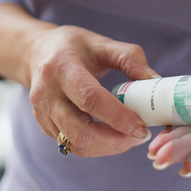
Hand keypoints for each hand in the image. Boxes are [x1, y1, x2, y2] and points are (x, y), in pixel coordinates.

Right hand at [28, 24, 158, 156]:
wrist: (36, 52)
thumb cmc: (72, 46)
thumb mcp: (101, 43)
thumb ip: (129, 58)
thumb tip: (154, 80)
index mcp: (61, 67)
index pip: (89, 99)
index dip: (117, 116)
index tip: (141, 125)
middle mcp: (46, 93)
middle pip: (80, 130)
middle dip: (114, 141)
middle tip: (139, 136)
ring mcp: (42, 112)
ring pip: (75, 144)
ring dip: (107, 147)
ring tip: (129, 138)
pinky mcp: (44, 126)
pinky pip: (71, 145)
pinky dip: (96, 146)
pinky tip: (111, 136)